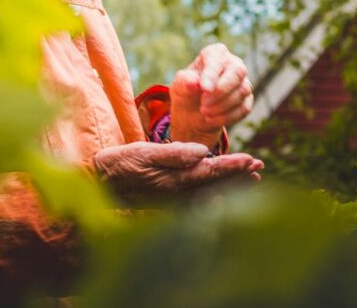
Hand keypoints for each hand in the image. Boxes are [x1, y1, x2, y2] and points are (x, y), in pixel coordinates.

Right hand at [91, 141, 262, 203]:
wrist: (97, 184)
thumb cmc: (118, 164)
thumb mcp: (143, 153)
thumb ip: (174, 154)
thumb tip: (203, 153)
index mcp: (175, 181)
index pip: (212, 172)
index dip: (234, 166)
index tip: (252, 160)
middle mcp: (178, 195)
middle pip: (216, 186)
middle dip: (239, 177)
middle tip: (259, 168)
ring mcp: (173, 201)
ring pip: (210, 194)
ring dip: (231, 186)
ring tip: (250, 179)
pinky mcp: (166, 202)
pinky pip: (198, 200)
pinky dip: (214, 194)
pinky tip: (220, 193)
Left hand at [170, 43, 253, 145]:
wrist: (192, 112)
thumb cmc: (186, 91)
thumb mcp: (179, 87)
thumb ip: (184, 82)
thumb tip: (194, 82)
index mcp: (215, 53)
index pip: (217, 60)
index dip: (212, 74)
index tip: (204, 89)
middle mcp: (233, 64)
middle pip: (238, 72)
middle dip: (221, 90)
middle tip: (203, 104)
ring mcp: (243, 81)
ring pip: (242, 91)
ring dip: (222, 106)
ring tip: (204, 112)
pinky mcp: (247, 100)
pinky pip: (244, 108)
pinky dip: (227, 116)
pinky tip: (211, 119)